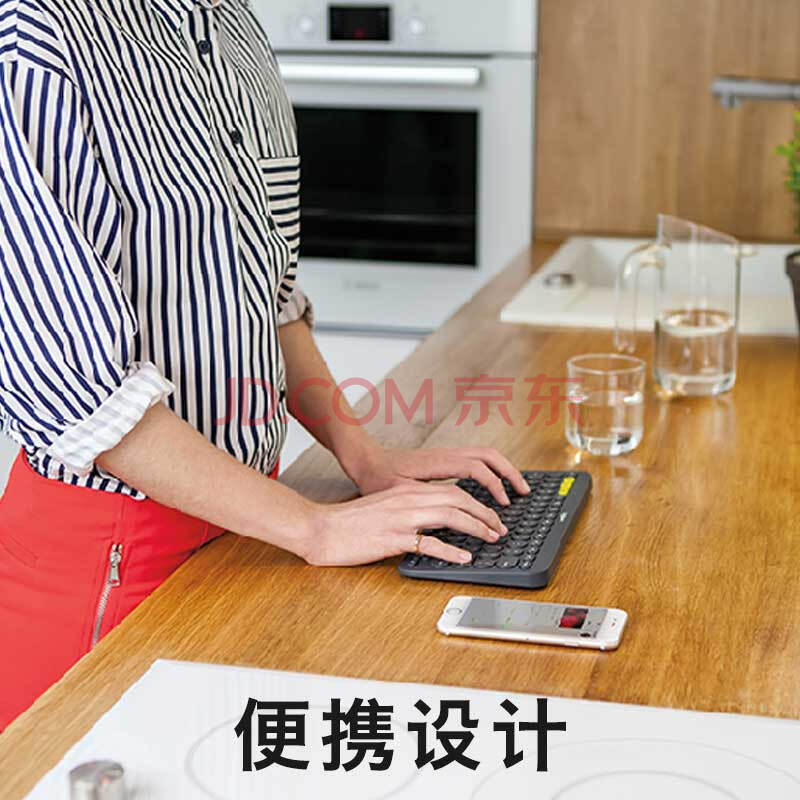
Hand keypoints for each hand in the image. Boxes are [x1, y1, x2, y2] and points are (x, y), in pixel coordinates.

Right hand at [303, 483, 508, 566]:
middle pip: (459, 499)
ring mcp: (401, 518)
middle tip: (500, 528)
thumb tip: (437, 522)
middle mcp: (408, 500)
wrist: (320, 528)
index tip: (491, 517)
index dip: (477, 504)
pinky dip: (451, 551)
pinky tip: (464, 557)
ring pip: (450, 516)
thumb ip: (410, 510)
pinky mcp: (392, 538)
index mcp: (407, 492)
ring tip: (491, 539)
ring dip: (476, 527)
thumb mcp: (385, 507)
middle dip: (485, 514)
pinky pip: (429, 543)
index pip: (453, 491)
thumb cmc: (349, 522)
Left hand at [347, 446, 530, 505]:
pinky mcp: (445, 460)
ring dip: (504, 469)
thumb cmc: (376, 477)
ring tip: (516, 489)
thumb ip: (421, 499)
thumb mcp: (396, 491)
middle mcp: (446, 455)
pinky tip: (494, 486)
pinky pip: (476, 460)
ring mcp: (447, 455)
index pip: (476, 468)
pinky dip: (492, 470)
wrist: (364, 460)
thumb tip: (446, 511)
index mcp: (438, 462)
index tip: (502, 504)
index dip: (493, 485)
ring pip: (485, 455)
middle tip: (524, 492)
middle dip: (510, 472)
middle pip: (489, 455)